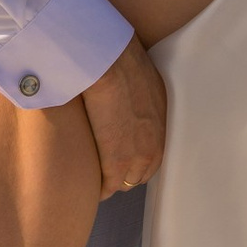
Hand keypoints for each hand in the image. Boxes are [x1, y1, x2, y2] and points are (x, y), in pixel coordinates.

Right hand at [80, 33, 167, 192]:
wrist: (110, 65)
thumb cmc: (118, 59)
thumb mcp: (140, 77)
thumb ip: (136, 93)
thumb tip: (122, 90)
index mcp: (160, 120)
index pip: (152, 153)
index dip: (134, 158)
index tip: (120, 158)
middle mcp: (155, 141)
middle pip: (141, 172)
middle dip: (124, 173)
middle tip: (104, 171)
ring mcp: (137, 155)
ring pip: (125, 182)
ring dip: (110, 181)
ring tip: (93, 178)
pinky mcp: (116, 162)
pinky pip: (107, 185)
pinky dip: (97, 186)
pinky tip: (86, 184)